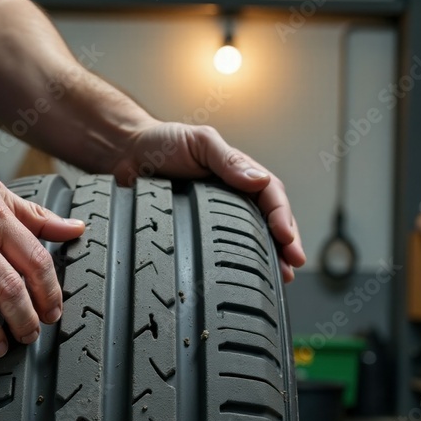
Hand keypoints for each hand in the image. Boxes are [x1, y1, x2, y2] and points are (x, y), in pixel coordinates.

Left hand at [112, 121, 305, 281]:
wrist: (126, 155)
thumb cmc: (163, 142)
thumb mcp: (200, 142)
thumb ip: (228, 160)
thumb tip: (259, 180)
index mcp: (240, 173)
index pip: (272, 196)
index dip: (283, 218)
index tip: (287, 238)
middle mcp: (234, 195)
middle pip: (269, 221)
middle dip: (286, 243)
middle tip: (293, 264)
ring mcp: (217, 215)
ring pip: (253, 238)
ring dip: (270, 257)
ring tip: (281, 278)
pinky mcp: (197, 231)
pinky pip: (224, 247)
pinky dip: (240, 262)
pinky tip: (247, 276)